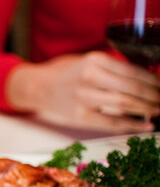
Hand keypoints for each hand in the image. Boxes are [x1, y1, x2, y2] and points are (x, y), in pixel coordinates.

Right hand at [5, 52, 159, 132]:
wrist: (39, 88)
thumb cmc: (69, 75)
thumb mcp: (89, 62)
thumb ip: (114, 68)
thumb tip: (148, 78)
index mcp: (94, 60)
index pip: (133, 71)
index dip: (153, 80)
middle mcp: (89, 77)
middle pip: (132, 88)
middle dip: (153, 96)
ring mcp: (83, 97)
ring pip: (125, 104)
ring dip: (147, 108)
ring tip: (158, 110)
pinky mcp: (80, 115)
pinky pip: (112, 122)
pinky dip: (132, 125)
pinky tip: (146, 125)